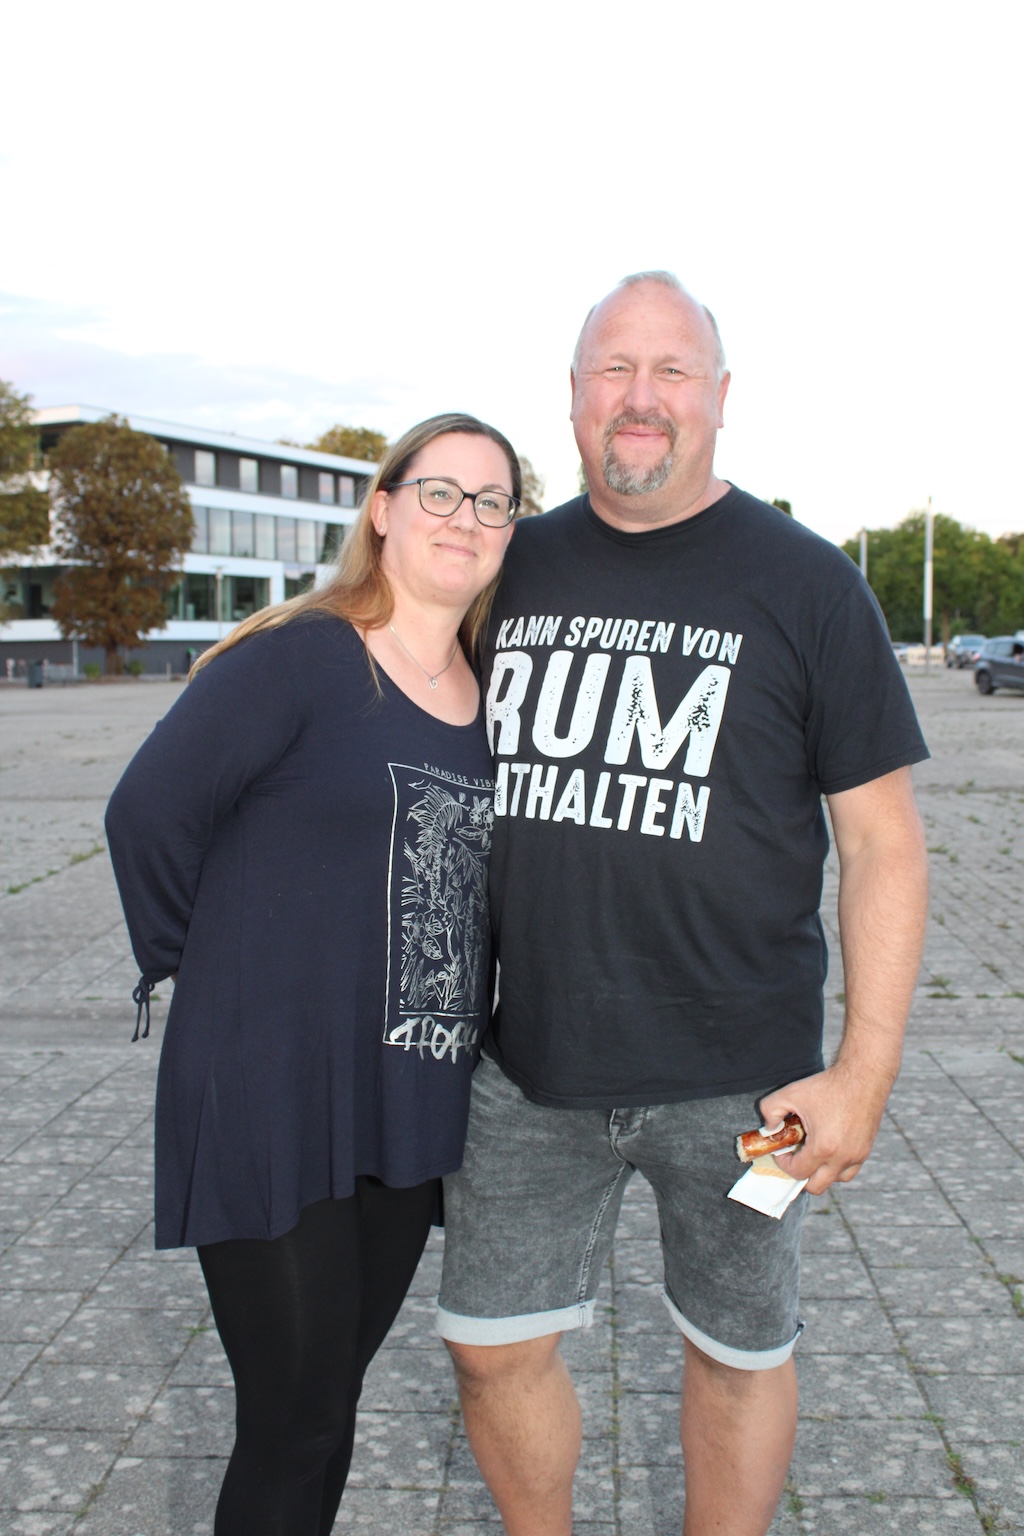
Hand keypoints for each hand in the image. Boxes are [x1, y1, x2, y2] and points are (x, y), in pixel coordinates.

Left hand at [757, 1061, 889, 1195]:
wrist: (863, 1077)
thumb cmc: (827, 1086)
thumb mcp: (790, 1093)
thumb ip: (770, 1110)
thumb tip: (769, 1129)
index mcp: (823, 1148)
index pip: (798, 1172)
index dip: (784, 1164)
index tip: (782, 1152)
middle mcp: (842, 1157)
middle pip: (816, 1186)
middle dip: (801, 1175)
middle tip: (795, 1157)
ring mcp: (857, 1156)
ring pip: (836, 1179)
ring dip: (821, 1172)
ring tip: (813, 1152)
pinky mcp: (866, 1150)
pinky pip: (850, 1170)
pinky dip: (837, 1166)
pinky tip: (829, 1147)